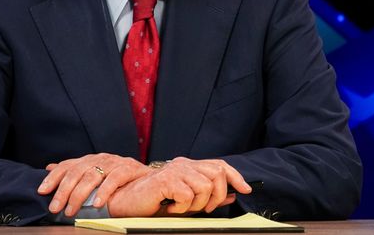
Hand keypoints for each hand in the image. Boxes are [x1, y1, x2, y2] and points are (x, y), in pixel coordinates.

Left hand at [37, 153, 149, 215]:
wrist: (152, 178)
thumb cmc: (120, 180)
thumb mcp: (95, 175)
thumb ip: (74, 172)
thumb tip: (49, 167)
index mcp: (91, 159)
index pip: (68, 165)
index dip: (54, 177)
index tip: (42, 191)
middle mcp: (101, 158)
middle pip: (78, 171)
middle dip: (64, 190)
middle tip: (55, 207)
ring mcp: (115, 162)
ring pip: (93, 175)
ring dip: (79, 194)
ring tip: (71, 210)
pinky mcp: (129, 168)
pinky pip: (114, 179)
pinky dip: (104, 191)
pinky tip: (97, 204)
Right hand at [107, 157, 251, 216]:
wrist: (127, 203)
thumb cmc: (155, 202)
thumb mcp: (187, 202)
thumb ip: (208, 197)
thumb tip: (231, 195)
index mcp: (189, 166)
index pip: (219, 165)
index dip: (235, 176)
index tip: (245, 189)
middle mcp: (183, 164)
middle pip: (217, 174)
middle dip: (217, 196)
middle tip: (204, 209)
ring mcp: (175, 170)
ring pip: (205, 187)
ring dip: (197, 205)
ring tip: (181, 209)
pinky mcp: (166, 180)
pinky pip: (187, 196)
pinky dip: (182, 208)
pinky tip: (170, 209)